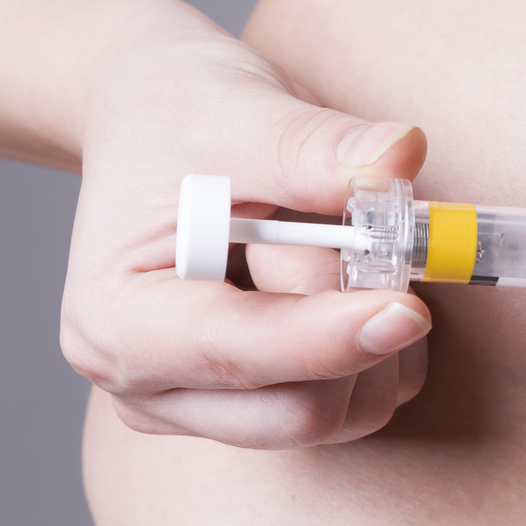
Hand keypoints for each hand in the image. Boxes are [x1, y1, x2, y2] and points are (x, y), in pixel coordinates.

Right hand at [60, 3, 432, 448]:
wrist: (165, 118)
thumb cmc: (180, 113)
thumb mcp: (239, 111)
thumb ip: (315, 147)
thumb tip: (400, 157)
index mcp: (118, 322)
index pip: (241, 357)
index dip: (331, 336)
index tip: (407, 306)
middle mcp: (150, 385)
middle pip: (301, 410)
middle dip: (351, 320)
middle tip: (354, 230)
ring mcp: (204, 407)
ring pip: (344, 414)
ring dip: (372, 331)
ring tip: (327, 241)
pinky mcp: (261, 407)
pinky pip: (364, 403)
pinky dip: (385, 348)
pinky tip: (344, 277)